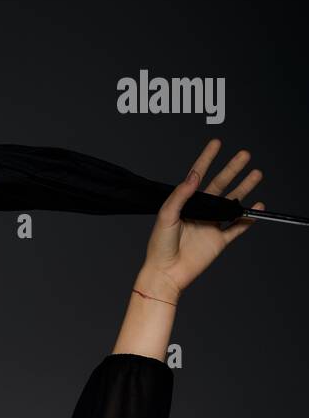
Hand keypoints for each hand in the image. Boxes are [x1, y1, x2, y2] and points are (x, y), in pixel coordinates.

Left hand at [139, 139, 265, 299]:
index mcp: (186, 204)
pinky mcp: (218, 242)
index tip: (216, 143)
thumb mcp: (166, 216)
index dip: (207, 159)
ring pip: (232, 204)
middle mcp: (200, 212)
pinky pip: (237, 228)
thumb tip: (193, 176)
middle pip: (220, 186)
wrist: (165, 274)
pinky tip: (258, 208)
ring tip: (256, 174)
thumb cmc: (159, 247)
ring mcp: (210, 226)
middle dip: (233, 169)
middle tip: (245, 155)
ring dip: (244, 189)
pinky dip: (248, 219)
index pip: (198, 176)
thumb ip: (180, 195)